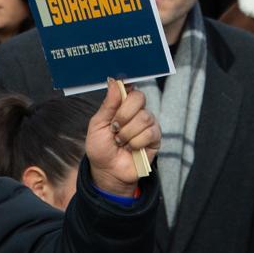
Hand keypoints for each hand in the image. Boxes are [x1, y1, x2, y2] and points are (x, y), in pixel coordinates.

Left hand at [85, 78, 159, 196]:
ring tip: (120, 142)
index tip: (120, 92)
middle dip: (123, 114)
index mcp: (122, 105)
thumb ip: (108, 104)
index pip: (129, 87)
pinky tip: (131, 148)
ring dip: (127, 133)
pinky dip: (136, 142)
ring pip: (144, 117)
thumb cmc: (101, 148)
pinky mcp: (155, 138)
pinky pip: (150, 133)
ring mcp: (148, 123)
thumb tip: (114, 81)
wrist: (108, 171)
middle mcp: (137, 111)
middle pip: (139, 97)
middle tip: (114, 127)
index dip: (125, 88)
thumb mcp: (97, 125)